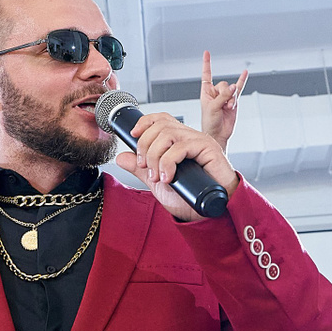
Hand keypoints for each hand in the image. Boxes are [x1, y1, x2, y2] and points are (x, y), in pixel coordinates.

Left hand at [113, 111, 236, 222]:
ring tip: (156, 176)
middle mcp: (189, 137)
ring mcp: (199, 141)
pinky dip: (168, 162)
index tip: (133, 136)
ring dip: (154, 155)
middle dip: (145, 145)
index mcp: (179, 140)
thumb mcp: (158, 182)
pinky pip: (181, 147)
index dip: (144, 122)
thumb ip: (141, 170)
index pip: (161, 119)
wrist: (211, 211)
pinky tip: (168, 177)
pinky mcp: (208, 148)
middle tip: (144, 167)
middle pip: (160, 125)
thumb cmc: (190, 197)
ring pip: (168, 134)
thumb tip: (121, 157)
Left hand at [199, 51, 247, 148]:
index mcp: (206, 92)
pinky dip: (242, 81)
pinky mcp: (234, 101)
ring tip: (228, 108)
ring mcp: (225, 97)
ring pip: (232, 90)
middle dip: (225, 94)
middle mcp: (215, 93)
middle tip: (224, 105)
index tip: (207, 53)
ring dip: (231, 99)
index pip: (206, 75)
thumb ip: (223, 96)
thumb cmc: (209, 122)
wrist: (218, 134)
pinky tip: (245, 73)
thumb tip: (233, 87)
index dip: (207, 64)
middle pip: (223, 84)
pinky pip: (239, 89)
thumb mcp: (213, 107)